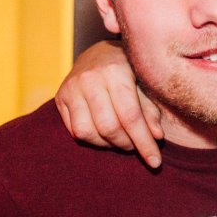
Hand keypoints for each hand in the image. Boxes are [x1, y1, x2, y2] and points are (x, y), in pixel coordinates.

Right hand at [54, 40, 163, 167]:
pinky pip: (75, 130)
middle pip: (108, 127)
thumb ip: (150, 110)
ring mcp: (71, 88)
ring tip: (121, 139)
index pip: (130, 116)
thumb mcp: (145, 84)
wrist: (99, 53)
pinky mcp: (60, 97)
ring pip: (87, 132)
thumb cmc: (130, 70)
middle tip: (136, 146)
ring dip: (107, 144)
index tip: (155, 162)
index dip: (144, 143)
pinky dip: (92, 139)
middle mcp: (90, 78)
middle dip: (126, 144)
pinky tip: (104, 134)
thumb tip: (157, 137)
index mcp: (115, 70)